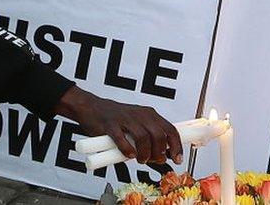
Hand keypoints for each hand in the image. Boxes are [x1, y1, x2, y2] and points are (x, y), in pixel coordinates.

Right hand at [55, 86, 183, 164]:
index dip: (176, 146)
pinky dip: (127, 150)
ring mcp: (125, 119)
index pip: (170, 129)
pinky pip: (122, 139)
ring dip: (144, 153)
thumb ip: (151, 139)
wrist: (93, 108)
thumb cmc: (117, 119)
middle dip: (159, 152)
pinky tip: (128, 154)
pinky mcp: (111, 125)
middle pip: (158, 135)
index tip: (177, 159)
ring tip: (140, 159)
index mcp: (149, 114)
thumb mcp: (138, 125)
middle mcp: (140, 115)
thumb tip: (164, 157)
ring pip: (143, 138)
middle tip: (153, 160)